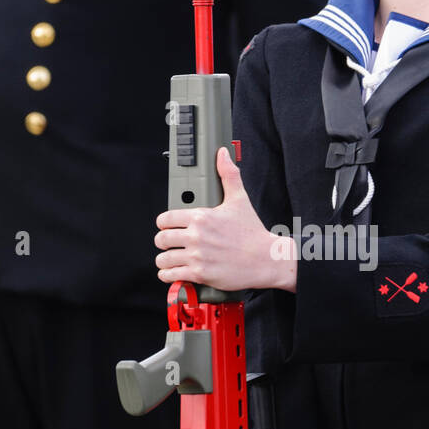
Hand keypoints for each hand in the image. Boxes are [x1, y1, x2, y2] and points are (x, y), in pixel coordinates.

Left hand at [155, 146, 296, 291]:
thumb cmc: (253, 232)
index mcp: (202, 216)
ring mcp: (197, 256)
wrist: (266, 259)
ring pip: (163, 258)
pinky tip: (172, 272)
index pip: (166, 218)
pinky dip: (168, 275)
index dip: (164, 223)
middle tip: (168, 243)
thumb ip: (228, 175)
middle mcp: (197, 235)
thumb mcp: (240, 200)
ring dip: (164, 260)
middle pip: (161, 238)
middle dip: (163, 241)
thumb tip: (223, 154)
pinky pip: (172, 275)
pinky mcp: (200, 274)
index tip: (167, 227)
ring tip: (169, 259)